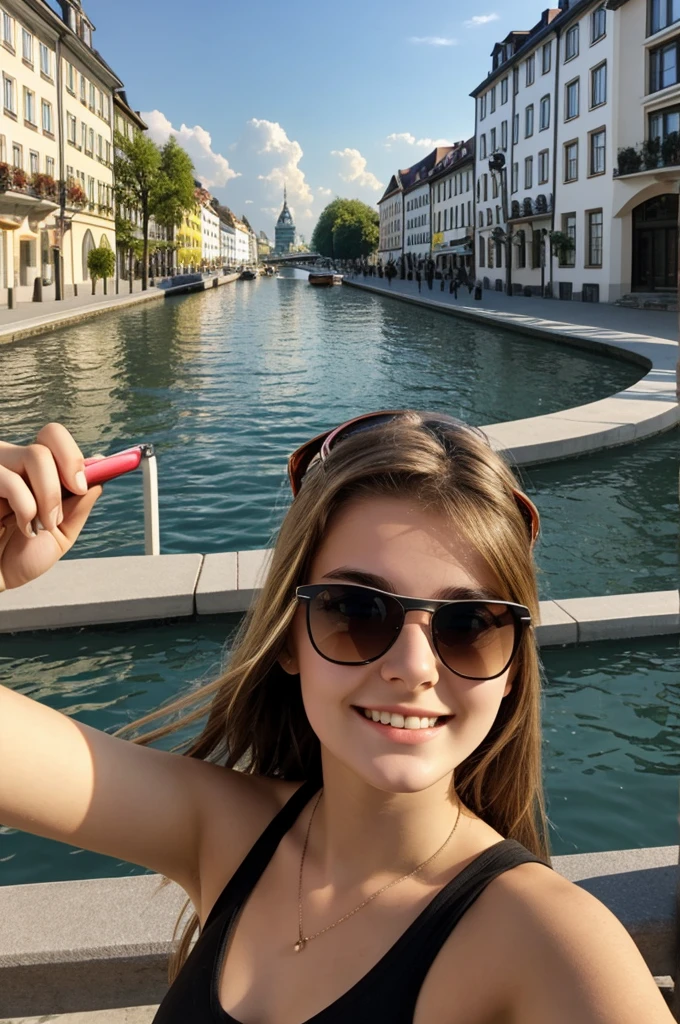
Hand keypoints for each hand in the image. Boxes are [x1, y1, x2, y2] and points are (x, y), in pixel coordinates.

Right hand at [0, 423, 103, 591]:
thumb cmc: (18, 557)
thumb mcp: (61, 534)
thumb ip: (79, 505)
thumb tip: (101, 473)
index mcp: (38, 473)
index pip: (59, 442)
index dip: (82, 453)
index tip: (102, 472)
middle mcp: (18, 465)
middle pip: (51, 434)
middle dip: (72, 463)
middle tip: (77, 490)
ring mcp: (0, 471)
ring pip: (36, 454)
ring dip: (50, 493)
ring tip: (46, 523)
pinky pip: (9, 478)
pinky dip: (26, 505)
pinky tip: (24, 525)